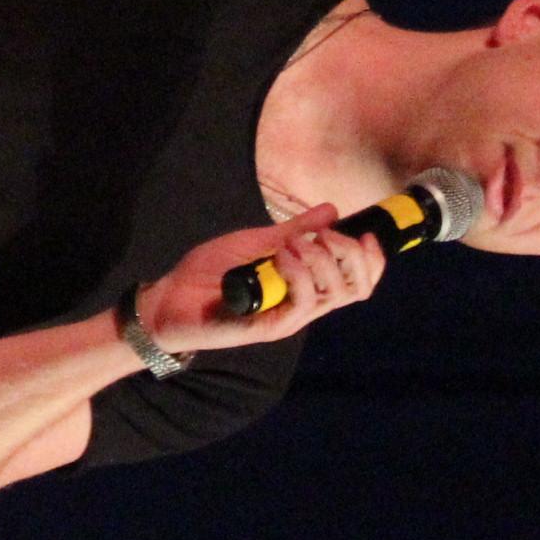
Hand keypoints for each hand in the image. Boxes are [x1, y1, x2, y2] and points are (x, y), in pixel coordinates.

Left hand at [135, 209, 385, 354]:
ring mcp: (286, 319)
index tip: (367, 234)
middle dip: (351, 255)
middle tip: (323, 235)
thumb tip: (332, 211)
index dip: (372, 260)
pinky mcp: (266, 327)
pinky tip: (281, 257)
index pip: (357, 282)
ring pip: (331, 295)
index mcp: (305, 288)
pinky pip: (300, 304)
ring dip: (320, 260)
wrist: (167, 298)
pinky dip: (298, 274)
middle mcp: (302, 307)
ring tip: (292, 243)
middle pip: (355, 290)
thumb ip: (293, 230)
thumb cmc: (208, 274)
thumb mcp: (255, 243)